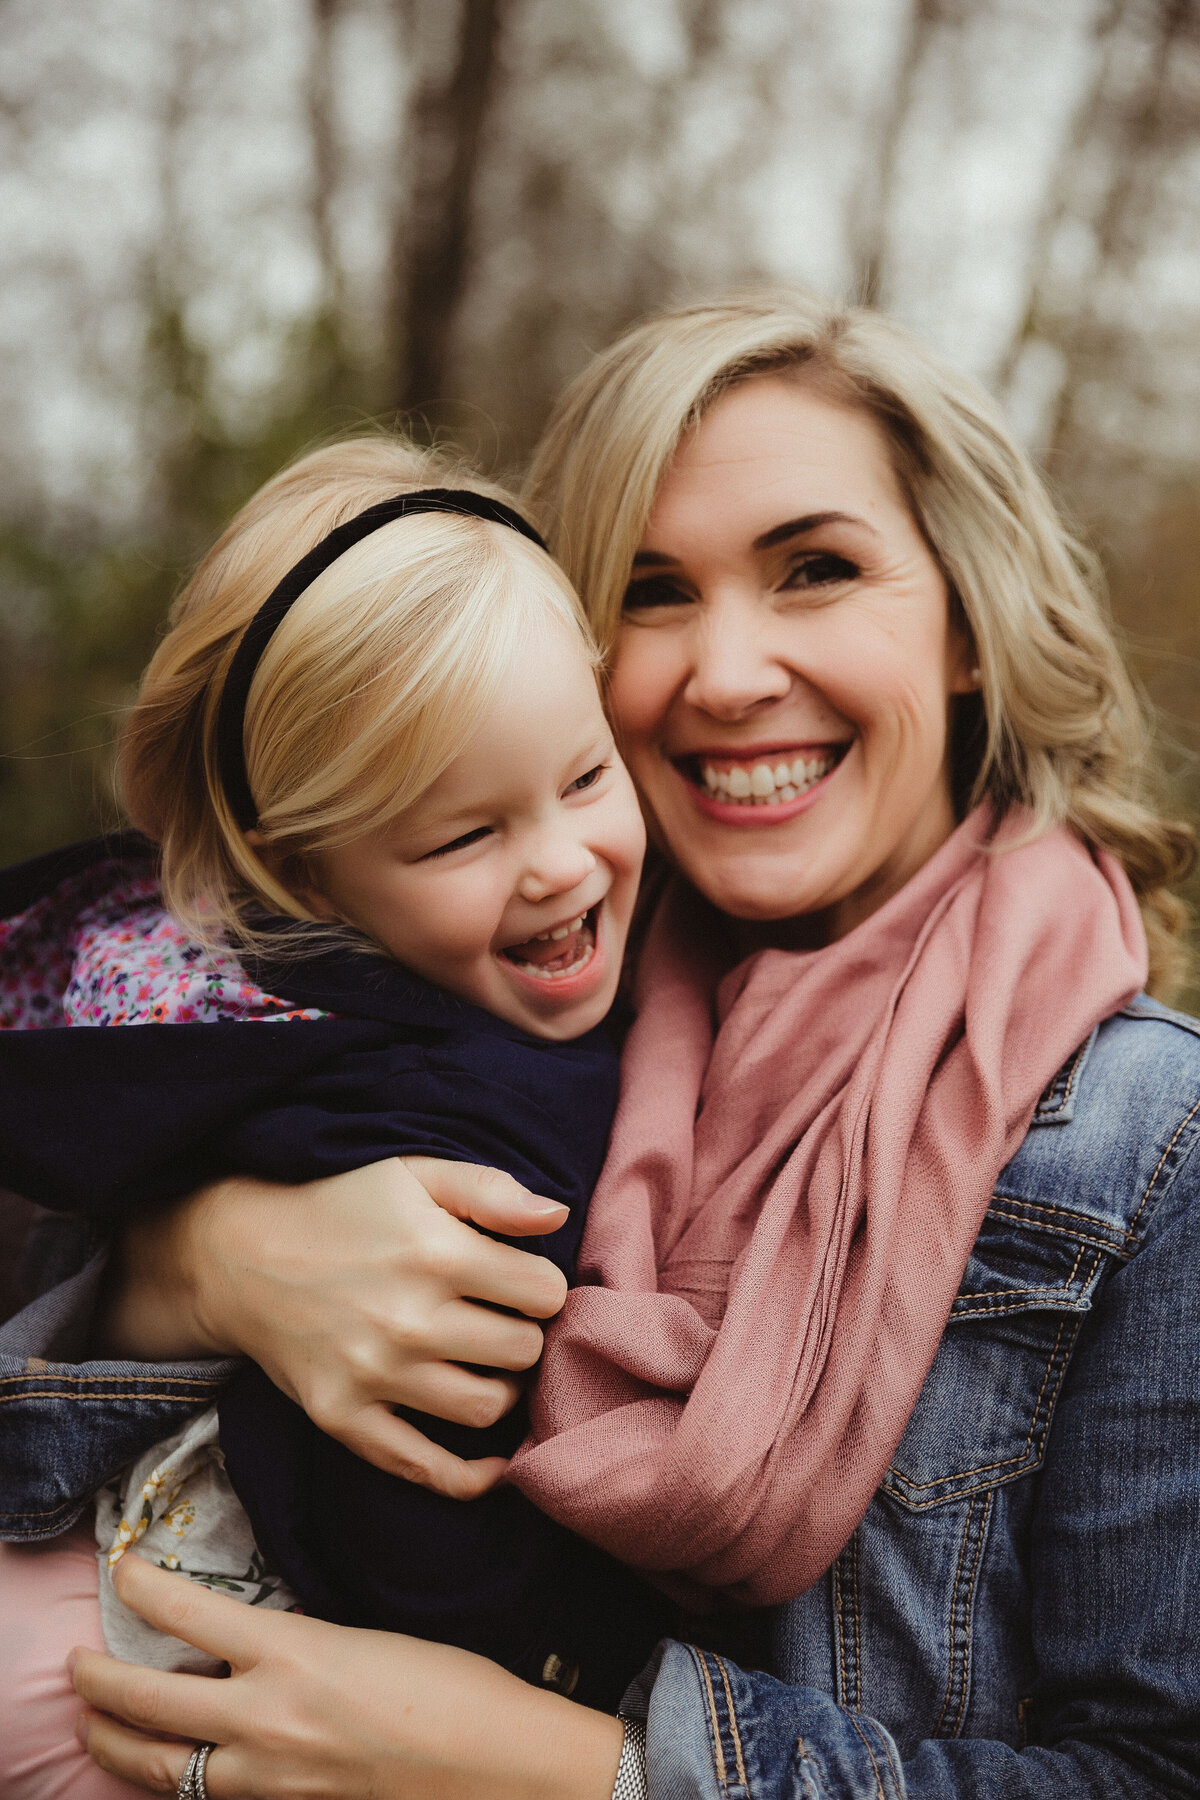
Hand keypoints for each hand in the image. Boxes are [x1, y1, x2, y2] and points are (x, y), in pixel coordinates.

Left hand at [73, 1554, 623, 1799]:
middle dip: (99, 1683)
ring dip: (118, 1747)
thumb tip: (255, 1643)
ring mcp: (271, 1780)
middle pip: (147, 1705)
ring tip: (96, 1729)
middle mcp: (265, 1722)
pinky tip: (177, 1771)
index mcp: (291, 1655)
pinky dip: (179, 1784)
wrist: (497, 1766)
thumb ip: (297, 1641)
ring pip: (162, 1770)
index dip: (141, 1587)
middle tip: (77, 1664)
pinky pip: (209, 1799)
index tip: (122, 1567)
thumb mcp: (364, 1636)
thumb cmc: (452, 1686)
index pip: (185, 1614)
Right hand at [100, 1157, 569, 1497]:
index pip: (545, 1293)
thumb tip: (559, 1218)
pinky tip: (492, 1462)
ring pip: (486, 1408)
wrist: (240, 1256)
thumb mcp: (415, 1174)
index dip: (542, 1287)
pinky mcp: (344, 1418)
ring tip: (485, 1366)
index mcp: (436, 1252)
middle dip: (525, 1337)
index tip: (521, 1283)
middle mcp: (409, 1319)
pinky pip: (426, 1468)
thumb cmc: (342, 1206)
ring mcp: (374, 1375)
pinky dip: (470, 1476)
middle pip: (523, 1353)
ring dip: (501, 1391)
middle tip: (503, 1324)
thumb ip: (491, 1190)